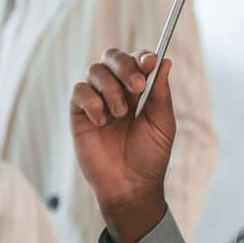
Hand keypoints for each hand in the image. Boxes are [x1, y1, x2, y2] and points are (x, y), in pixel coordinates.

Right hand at [70, 49, 174, 242]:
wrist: (130, 186)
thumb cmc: (149, 156)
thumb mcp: (162, 123)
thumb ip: (160, 92)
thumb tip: (164, 60)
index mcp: (139, 90)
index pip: (137, 60)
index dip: (142, 56)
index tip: (150, 61)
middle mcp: (117, 90)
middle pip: (112, 57)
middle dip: (124, 66)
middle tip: (136, 87)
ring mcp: (97, 100)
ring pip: (95, 71)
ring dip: (111, 89)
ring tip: (119, 115)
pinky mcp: (79, 113)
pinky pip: (79, 91)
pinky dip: (91, 101)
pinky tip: (101, 121)